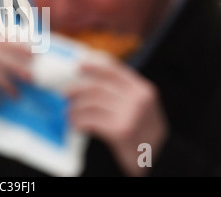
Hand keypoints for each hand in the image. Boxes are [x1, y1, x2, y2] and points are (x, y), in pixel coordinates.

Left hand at [67, 58, 168, 176]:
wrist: (161, 161)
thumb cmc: (146, 135)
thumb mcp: (143, 109)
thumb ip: (125, 94)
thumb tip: (93, 84)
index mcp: (143, 90)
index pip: (114, 71)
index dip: (94, 67)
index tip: (79, 66)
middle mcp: (138, 99)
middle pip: (98, 87)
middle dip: (78, 89)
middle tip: (66, 94)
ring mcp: (129, 115)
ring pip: (91, 104)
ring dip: (75, 109)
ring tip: (69, 114)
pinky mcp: (120, 131)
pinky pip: (90, 121)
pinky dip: (79, 122)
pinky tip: (76, 125)